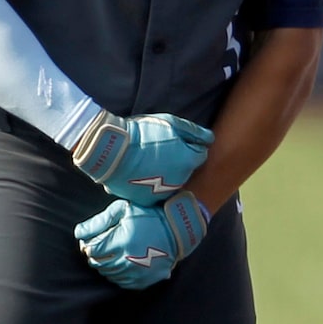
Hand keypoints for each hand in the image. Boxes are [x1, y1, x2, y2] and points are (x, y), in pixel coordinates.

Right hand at [72, 111, 211, 201]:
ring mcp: (164, 193)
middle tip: (160, 150)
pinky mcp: (148, 200)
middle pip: (185, 169)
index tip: (176, 141)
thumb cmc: (142, 133)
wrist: (111, 151)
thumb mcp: (170, 123)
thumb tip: (210, 138)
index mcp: (188, 161)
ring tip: (148, 161)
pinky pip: (154, 192)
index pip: (199, 154)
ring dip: (165, 173)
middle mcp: (180, 180)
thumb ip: (194, 132)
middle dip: (178, 161)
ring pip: (171, 182)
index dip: (188, 146)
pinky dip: (150, 184)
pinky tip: (139, 173)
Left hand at [75, 193, 209, 287]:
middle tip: (104, 245)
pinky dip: (118, 274)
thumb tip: (78, 233)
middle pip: (98, 264)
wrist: (178, 230)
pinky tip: (124, 262)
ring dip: (106, 264)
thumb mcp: (124, 210)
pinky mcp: (144, 281)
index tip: (95, 239)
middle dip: (96, 255)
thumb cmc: (149, 215)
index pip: (91, 250)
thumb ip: (98, 222)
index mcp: (121, 242)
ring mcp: (137, 274)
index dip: (89, 244)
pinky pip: (121, 282)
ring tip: (115, 252)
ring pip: (108, 274)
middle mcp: (128, 261)